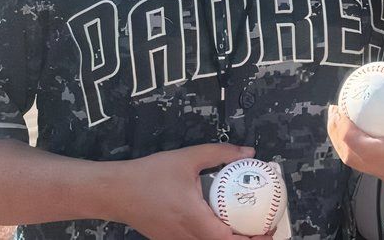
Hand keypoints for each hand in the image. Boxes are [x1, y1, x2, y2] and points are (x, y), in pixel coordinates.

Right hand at [107, 143, 269, 239]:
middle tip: (265, 228)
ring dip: (229, 239)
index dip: (252, 239)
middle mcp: (185, 235)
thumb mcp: (188, 158)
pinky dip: (212, 236)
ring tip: (247, 227)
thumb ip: (220, 154)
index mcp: (194, 219)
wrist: (114, 191)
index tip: (269, 230)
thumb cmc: (149, 175)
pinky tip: (221, 223)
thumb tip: (248, 152)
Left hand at [327, 63, 383, 211]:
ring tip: (345, 119)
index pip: (359, 144)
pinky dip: (359, 149)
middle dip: (335, 133)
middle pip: (350, 156)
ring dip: (344, 142)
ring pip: (357, 163)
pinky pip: (369, 165)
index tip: (339, 106)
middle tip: (335, 109)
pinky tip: (370, 132)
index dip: (342, 126)